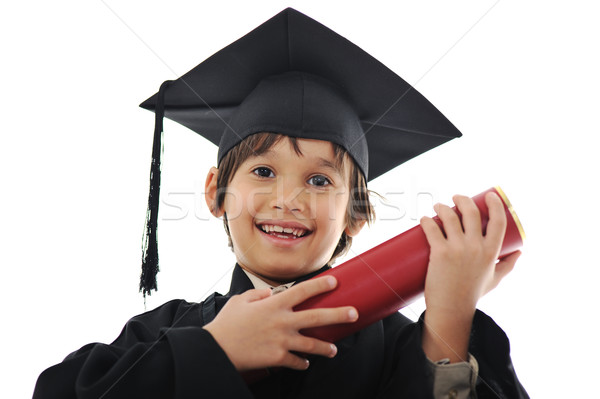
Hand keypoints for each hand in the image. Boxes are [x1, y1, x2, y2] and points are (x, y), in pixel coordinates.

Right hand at [202, 276, 357, 371]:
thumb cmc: (227, 324)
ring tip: (334, 349)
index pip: (303, 291)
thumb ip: (258, 294)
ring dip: (325, 347)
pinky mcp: (278, 358)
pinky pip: (297, 361)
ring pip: (312, 344)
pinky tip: (306, 362)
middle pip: (317, 316)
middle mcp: (282, 321)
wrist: (217, 349)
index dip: (320, 285)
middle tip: (354, 313)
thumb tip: (270, 292)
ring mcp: (282, 341)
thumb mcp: (240, 301)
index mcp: (273, 304)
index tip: (334, 281)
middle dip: (339, 314)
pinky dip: (302, 362)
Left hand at [419, 192, 520, 361]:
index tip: (489, 195)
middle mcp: (476, 247)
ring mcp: (458, 249)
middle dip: (462, 199)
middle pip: (471, 212)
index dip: (495, 204)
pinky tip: (425, 218)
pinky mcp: (440, 253)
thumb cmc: (472, 293)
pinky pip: (432, 229)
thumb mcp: (495, 278)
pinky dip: (427, 221)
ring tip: (438, 206)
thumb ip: (507, 265)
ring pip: (450, 217)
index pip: (499, 221)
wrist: (452, 309)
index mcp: (492, 252)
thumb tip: (519, 253)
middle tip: (455, 198)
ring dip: (442, 207)